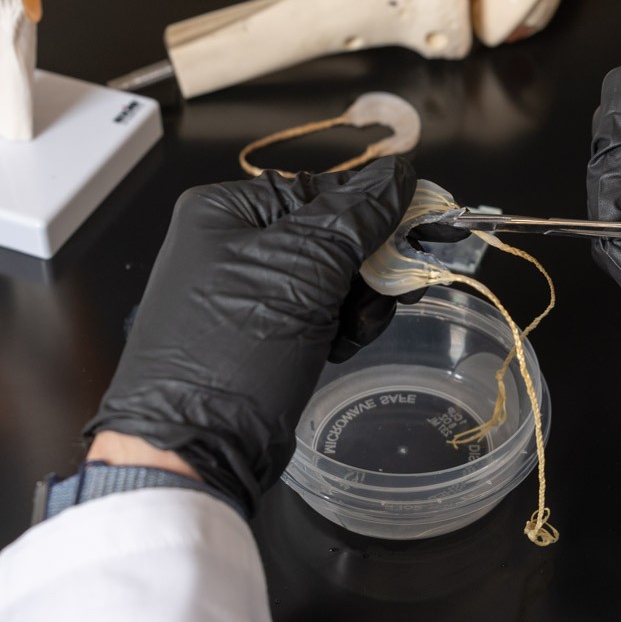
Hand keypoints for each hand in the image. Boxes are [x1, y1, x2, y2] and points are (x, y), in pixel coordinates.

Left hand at [83, 157, 415, 514]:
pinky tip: (337, 349)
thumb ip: (355, 217)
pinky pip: (319, 314)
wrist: (194, 447)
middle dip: (367, 268)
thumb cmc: (233, 350)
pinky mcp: (262, 334)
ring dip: (357, 305)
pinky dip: (340, 329)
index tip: (426, 229)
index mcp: (226, 210)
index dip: (375, 212)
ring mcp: (246, 292)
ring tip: (351, 333)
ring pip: (333, 279)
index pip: (322, 190)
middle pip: (331, 235)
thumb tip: (399, 175)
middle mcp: (231, 244)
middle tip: (391, 294)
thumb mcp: (302, 270)